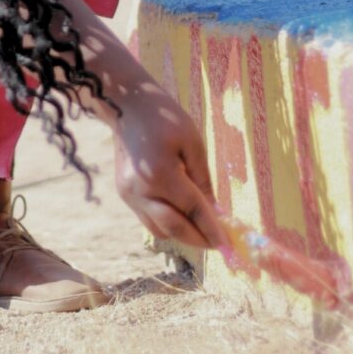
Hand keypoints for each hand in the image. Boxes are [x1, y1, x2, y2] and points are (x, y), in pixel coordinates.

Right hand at [112, 89, 226, 249]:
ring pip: (158, 229)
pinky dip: (165, 222)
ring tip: (200, 228)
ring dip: (181, 233)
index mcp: (161, 174)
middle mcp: (141, 190)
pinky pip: (147, 219)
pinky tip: (179, 213)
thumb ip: (202, 178)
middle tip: (219, 245)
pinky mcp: (123, 194)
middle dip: (199, 240)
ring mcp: (129, 195)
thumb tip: (213, 210)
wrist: (125, 106)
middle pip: (174, 228)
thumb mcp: (192, 141)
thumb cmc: (164, 118)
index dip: (213, 230)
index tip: (229, 247)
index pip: (193, 210)